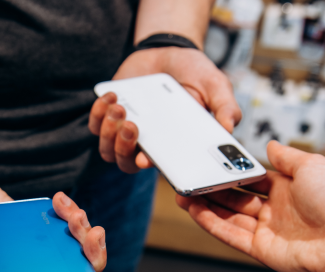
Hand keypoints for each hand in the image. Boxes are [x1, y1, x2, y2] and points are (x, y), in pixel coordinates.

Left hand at [89, 47, 241, 173]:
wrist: (170, 52)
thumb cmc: (195, 75)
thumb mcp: (217, 87)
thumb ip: (225, 108)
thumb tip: (229, 129)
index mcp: (172, 147)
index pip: (160, 168)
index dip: (150, 168)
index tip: (145, 158)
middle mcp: (147, 145)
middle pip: (126, 163)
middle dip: (123, 148)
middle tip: (132, 125)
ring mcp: (125, 132)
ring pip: (107, 150)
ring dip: (109, 132)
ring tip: (120, 108)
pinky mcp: (108, 116)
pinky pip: (95, 127)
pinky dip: (98, 113)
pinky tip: (112, 96)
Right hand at [176, 142, 324, 271]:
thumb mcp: (312, 165)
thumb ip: (286, 156)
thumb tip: (271, 145)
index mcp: (289, 189)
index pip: (252, 178)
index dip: (232, 171)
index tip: (212, 163)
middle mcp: (277, 210)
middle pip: (236, 198)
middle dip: (213, 189)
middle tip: (192, 178)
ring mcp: (269, 231)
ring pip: (229, 216)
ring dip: (206, 205)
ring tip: (185, 193)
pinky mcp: (262, 250)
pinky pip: (230, 234)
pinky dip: (211, 223)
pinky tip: (195, 210)